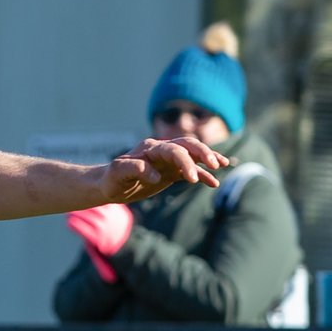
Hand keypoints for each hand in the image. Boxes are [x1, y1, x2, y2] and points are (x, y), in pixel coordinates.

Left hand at [104, 136, 226, 205]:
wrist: (108, 185)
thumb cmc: (111, 179)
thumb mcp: (118, 174)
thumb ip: (134, 169)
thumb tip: (153, 174)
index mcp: (150, 149)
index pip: (173, 149)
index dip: (184, 161)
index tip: (188, 179)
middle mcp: (161, 151)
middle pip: (187, 145)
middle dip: (203, 153)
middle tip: (216, 165)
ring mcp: (167, 161)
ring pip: (192, 154)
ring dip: (208, 158)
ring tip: (223, 165)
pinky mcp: (170, 172)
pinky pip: (190, 170)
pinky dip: (202, 175)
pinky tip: (213, 183)